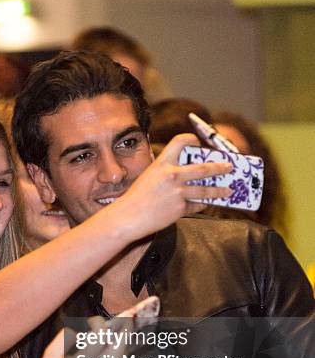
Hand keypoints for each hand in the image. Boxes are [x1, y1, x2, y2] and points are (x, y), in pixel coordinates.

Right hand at [28, 323, 123, 357]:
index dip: (99, 324)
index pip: (99, 337)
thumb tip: (76, 333)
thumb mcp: (48, 357)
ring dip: (124, 344)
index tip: (92, 321)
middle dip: (123, 332)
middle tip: (126, 320)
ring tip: (124, 333)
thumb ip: (63, 339)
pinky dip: (118, 357)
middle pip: (117, 348)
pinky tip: (115, 350)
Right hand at [114, 134, 231, 239]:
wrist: (128, 217)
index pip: (180, 142)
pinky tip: (208, 203)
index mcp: (162, 163)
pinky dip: (202, 204)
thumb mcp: (149, 177)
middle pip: (203, 168)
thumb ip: (165, 173)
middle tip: (229, 167)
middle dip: (219, 167)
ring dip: (219, 190)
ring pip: (205, 190)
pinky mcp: (180, 208)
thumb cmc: (136, 198)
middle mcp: (172, 175)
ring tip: (228, 190)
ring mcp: (177, 192)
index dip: (191, 139)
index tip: (198, 142)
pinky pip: (196, 205)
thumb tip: (186, 173)